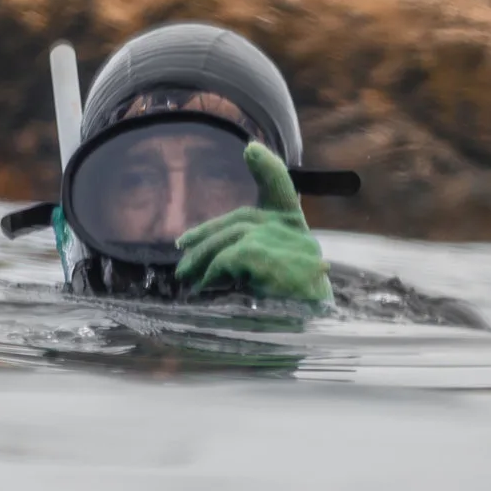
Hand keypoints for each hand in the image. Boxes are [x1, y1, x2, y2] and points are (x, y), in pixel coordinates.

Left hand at [173, 141, 332, 303]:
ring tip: (186, 278)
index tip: (250, 150)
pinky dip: (211, 273)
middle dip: (207, 234)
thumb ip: (249, 258)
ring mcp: (285, 243)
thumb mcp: (271, 281)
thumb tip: (202, 256)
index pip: (282, 190)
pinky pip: (228, 258)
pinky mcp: (267, 257)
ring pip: (230, 239)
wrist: (308, 341)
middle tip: (182, 248)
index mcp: (297, 232)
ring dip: (202, 260)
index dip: (267, 168)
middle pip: (242, 220)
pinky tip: (203, 287)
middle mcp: (296, 233)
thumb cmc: (288, 317)